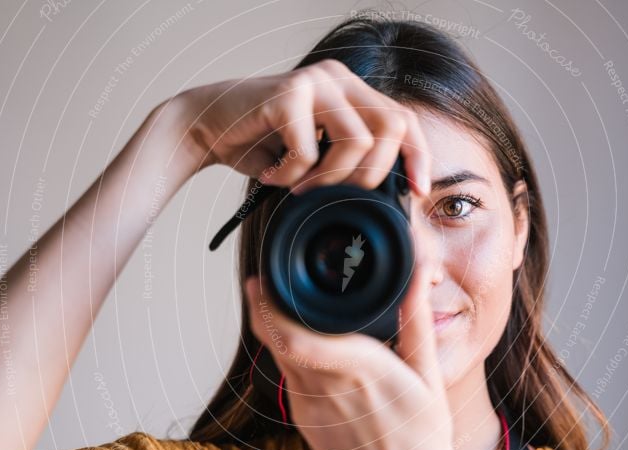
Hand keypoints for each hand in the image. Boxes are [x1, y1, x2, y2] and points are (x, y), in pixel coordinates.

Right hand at [171, 58, 431, 195]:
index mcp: (352, 91)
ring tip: (299, 187)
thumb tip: (393, 194)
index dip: (418, 156)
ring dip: (329, 179)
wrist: (208, 127)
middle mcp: (338, 77)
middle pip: (391, 128)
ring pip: (357, 142)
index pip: (404, 118)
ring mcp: (315, 81)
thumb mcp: (317, 155)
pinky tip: (272, 174)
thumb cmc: (263, 145)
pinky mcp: (289, 93)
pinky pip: (310, 151)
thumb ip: (349, 160)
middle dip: (371, 174)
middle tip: (336, 193)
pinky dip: (291, 175)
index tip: (420, 190)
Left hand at [243, 236, 475, 449]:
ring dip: (273, 331)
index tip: (259, 282)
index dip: (268, 308)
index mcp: (361, 370)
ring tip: (280, 304)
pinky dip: (287, 356)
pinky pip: (288, 378)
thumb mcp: (429, 377)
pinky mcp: (304, 421)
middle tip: (261, 283)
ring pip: (278, 358)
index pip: (296, 338)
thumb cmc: (424, 438)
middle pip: (277, 342)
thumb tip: (418, 276)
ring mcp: (310, 409)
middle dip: (263, 309)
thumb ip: (416, 322)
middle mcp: (327, 389)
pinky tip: (302, 344)